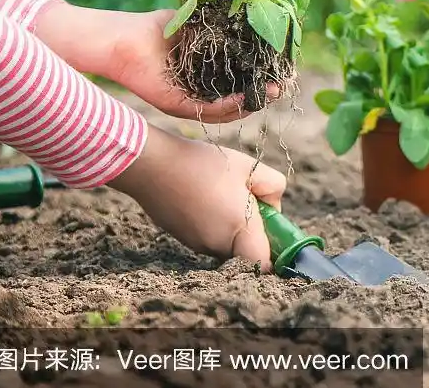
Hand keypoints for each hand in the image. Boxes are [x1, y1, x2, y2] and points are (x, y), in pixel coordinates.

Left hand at [34, 3, 278, 122]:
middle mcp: (201, 91)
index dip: (264, 77)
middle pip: (241, 98)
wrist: (121, 39)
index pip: (242, 79)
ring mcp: (190, 101)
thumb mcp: (198, 21)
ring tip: (271, 93)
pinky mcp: (178, 107)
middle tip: (284, 86)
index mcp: (207, 73)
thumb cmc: (155, 27)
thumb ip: (224, 24)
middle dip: (265, 94)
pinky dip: (229, 107)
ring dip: (253, 103)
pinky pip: (209, 111)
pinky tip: (245, 99)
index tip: (284, 70)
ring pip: (229, 110)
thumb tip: (258, 13)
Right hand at [108, 126, 286, 270]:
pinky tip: (203, 193)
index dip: (277, 253)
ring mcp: (196, 244)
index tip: (277, 230)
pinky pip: (209, 234)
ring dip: (233, 223)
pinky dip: (213, 220)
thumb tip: (273, 208)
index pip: (265, 264)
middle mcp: (217, 246)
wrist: (151, 165)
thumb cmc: (203, 164)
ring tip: (221, 191)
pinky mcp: (181, 237)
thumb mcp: (250, 167)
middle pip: (247, 250)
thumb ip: (274, 188)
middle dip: (255, 228)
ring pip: (227, 241)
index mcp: (239, 232)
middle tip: (249, 197)